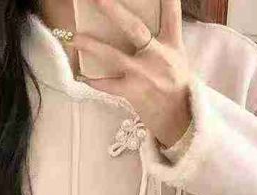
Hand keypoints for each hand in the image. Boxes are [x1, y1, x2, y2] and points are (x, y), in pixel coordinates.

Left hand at [71, 0, 191, 147]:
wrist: (180, 121)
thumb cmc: (176, 88)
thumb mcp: (178, 59)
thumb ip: (163, 40)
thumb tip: (140, 26)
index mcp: (172, 45)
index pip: (171, 14)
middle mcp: (159, 56)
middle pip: (135, 28)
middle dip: (114, 11)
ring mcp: (144, 74)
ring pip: (115, 56)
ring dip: (93, 46)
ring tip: (75, 38)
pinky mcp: (133, 92)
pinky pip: (109, 85)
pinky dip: (95, 82)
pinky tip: (81, 77)